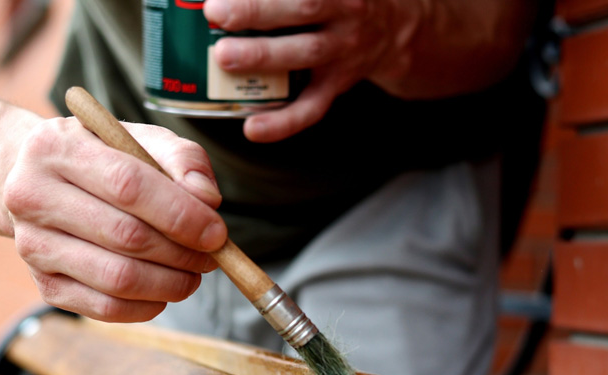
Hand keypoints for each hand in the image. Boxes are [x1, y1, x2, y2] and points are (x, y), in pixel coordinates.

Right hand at [3, 117, 226, 321]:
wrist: (33, 181)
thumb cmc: (97, 158)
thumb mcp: (137, 139)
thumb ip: (181, 158)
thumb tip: (208, 200)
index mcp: (55, 149)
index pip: (128, 185)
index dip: (180, 214)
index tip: (217, 233)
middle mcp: (31, 197)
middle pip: (125, 236)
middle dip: (182, 253)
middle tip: (212, 256)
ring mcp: (33, 246)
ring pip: (117, 278)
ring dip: (170, 283)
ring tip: (192, 274)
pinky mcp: (45, 285)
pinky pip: (106, 308)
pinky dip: (147, 306)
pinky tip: (163, 291)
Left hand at [204, 0, 419, 141]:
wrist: (392, 29)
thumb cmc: (340, 0)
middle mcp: (344, 15)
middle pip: (304, 8)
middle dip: (257, 10)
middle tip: (215, 13)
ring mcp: (342, 53)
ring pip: (305, 54)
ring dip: (263, 56)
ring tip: (224, 57)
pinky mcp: (335, 85)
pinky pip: (311, 107)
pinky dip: (282, 122)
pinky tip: (252, 129)